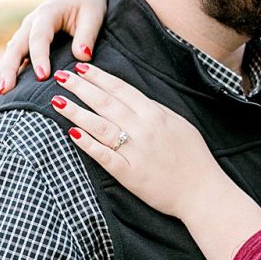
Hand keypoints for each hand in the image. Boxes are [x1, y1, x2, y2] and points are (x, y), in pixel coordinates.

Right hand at [0, 0, 111, 97]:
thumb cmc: (89, 3)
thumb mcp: (93, 15)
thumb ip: (87, 36)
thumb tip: (82, 57)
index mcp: (47, 14)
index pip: (39, 37)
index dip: (39, 56)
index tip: (42, 77)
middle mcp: (30, 23)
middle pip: (15, 48)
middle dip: (8, 70)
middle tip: (3, 91)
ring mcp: (26, 33)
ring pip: (10, 55)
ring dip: (0, 75)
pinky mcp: (27, 43)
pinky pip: (14, 60)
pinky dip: (5, 74)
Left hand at [53, 63, 260, 259]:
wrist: (203, 192)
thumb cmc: (194, 158)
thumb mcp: (179, 125)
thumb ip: (156, 111)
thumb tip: (135, 100)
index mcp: (155, 114)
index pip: (120, 90)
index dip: (98, 77)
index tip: (81, 67)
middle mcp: (143, 129)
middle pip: (105, 103)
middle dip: (81, 87)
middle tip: (60, 76)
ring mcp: (135, 151)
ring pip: (100, 126)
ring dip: (76, 112)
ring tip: (58, 101)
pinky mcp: (129, 174)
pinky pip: (104, 156)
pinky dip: (87, 144)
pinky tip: (71, 134)